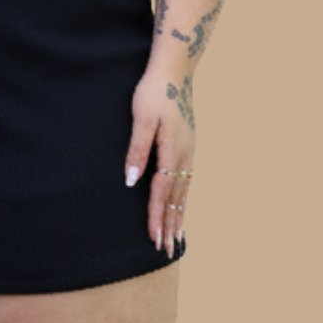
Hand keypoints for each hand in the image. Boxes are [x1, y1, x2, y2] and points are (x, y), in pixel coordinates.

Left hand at [124, 66, 195, 258]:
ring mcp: (189, 150)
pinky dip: (184, 198)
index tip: (153, 238)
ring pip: (184, 190)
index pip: (162, 192)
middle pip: (176, 197)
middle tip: (166, 251)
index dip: (156, 216)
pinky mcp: (188, 145)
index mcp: (172, 150)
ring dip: (178, 215)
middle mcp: (185, 154)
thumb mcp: (141, 119)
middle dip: (170, 225)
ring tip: (176, 238)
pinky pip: (187, 180)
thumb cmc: (153, 92)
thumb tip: (132, 182)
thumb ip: (137, 150)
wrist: (175, 70)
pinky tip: (180, 206)